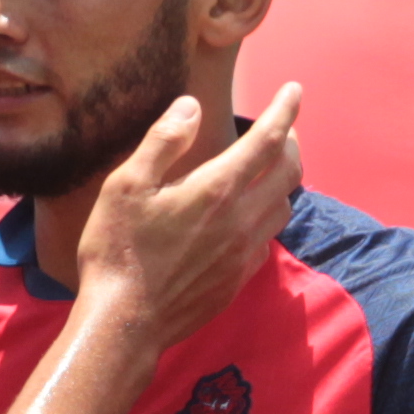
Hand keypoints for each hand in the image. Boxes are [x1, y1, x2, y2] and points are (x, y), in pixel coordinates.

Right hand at [71, 85, 302, 351]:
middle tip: (281, 129)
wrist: (125, 323)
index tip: (295, 89)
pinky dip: (266, 217)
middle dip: (291, 143)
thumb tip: (191, 106)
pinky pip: (267, 240)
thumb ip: (164, 141)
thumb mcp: (126, 185)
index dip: (286, 110)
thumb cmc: (118, 250)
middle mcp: (241, 220)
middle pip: (289, 173)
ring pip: (283, 207)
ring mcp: (244, 254)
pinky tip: (246, 217)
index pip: (269, 140)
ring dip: (281, 182)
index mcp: (216, 190)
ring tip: (264, 170)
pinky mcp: (238, 280)